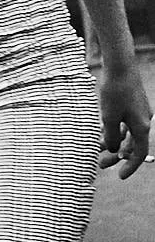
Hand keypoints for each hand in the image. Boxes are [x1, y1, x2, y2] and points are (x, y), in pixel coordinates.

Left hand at [98, 59, 151, 178]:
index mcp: (141, 126)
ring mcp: (139, 111)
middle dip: (117, 155)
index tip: (120, 176)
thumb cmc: (114, 91)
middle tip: (101, 165)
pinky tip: (102, 130)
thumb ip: (112, 136)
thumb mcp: (109, 117)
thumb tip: (114, 149)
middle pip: (132, 144)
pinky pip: (125, 122)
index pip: (139, 153)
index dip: (131, 167)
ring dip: (114, 141)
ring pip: (127, 133)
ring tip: (98, 147)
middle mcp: (144, 120)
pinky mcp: (133, 103)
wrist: (120, 65)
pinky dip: (115, 128)